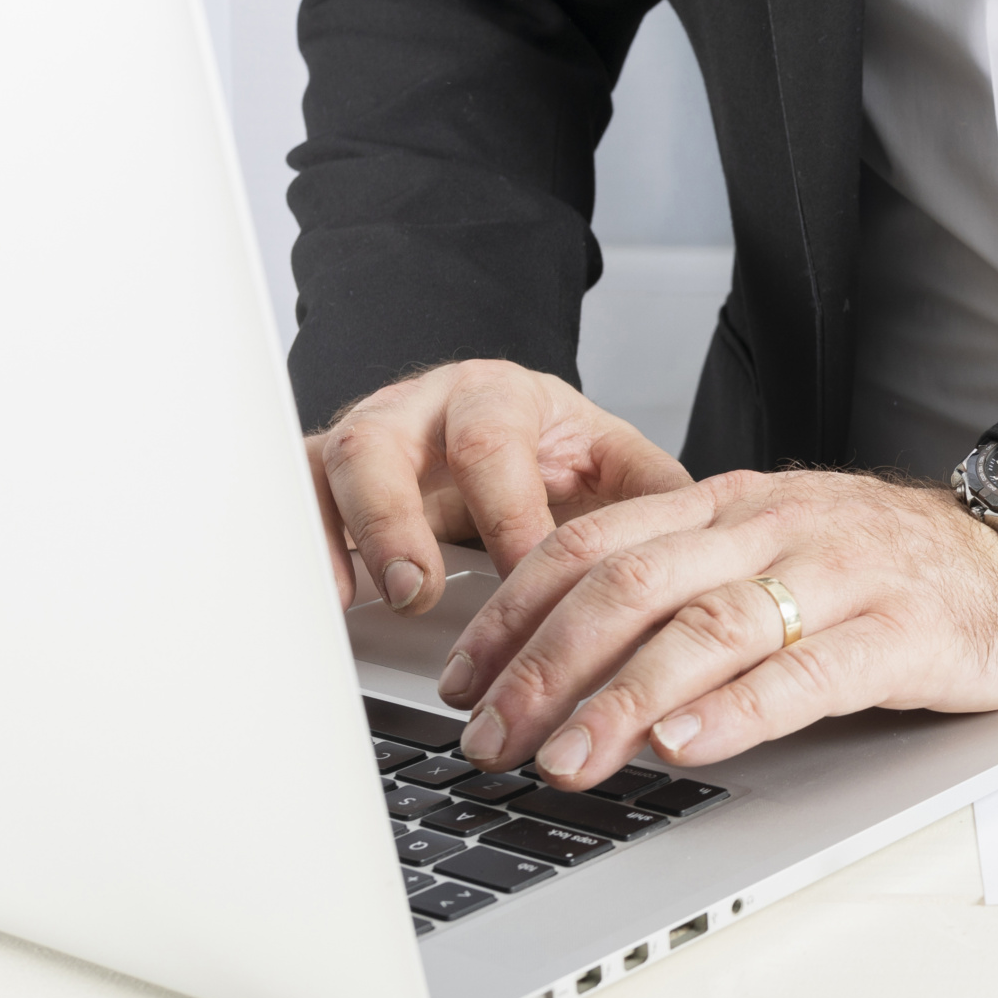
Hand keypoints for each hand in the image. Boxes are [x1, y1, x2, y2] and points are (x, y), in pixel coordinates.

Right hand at [308, 360, 692, 615]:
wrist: (508, 431)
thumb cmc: (559, 456)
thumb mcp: (614, 467)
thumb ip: (654, 498)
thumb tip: (705, 544)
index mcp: (500, 396)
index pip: (493, 443)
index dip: (505, 513)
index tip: (522, 575)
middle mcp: (421, 407)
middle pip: (388, 439)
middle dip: (399, 518)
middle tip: (418, 588)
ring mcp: (364, 438)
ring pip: (330, 466)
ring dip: (346, 535)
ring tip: (363, 598)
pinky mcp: (323, 477)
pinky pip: (291, 499)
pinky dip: (303, 546)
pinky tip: (320, 601)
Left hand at [436, 469, 997, 784]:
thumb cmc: (890, 569)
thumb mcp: (775, 550)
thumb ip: (688, 581)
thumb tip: (565, 655)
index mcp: (731, 504)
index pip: (594, 542)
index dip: (515, 610)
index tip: (459, 679)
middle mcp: (774, 527)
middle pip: (632, 584)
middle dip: (546, 665)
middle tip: (490, 738)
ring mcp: (840, 574)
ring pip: (707, 626)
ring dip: (622, 698)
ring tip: (568, 760)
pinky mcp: (903, 631)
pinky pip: (810, 670)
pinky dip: (740, 709)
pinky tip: (688, 745)